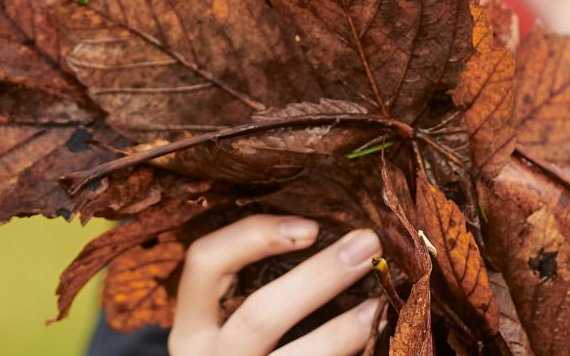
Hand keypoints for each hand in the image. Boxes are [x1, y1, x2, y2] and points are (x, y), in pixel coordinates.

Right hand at [169, 214, 383, 355]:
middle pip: (259, 315)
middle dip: (318, 277)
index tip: (311, 227)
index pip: (204, 262)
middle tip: (366, 245)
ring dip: (342, 330)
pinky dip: (348, 352)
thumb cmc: (248, 345)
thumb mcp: (232, 315)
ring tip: (377, 302)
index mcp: (192, 324)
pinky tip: (374, 333)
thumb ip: (260, 279)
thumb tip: (325, 229)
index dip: (254, 235)